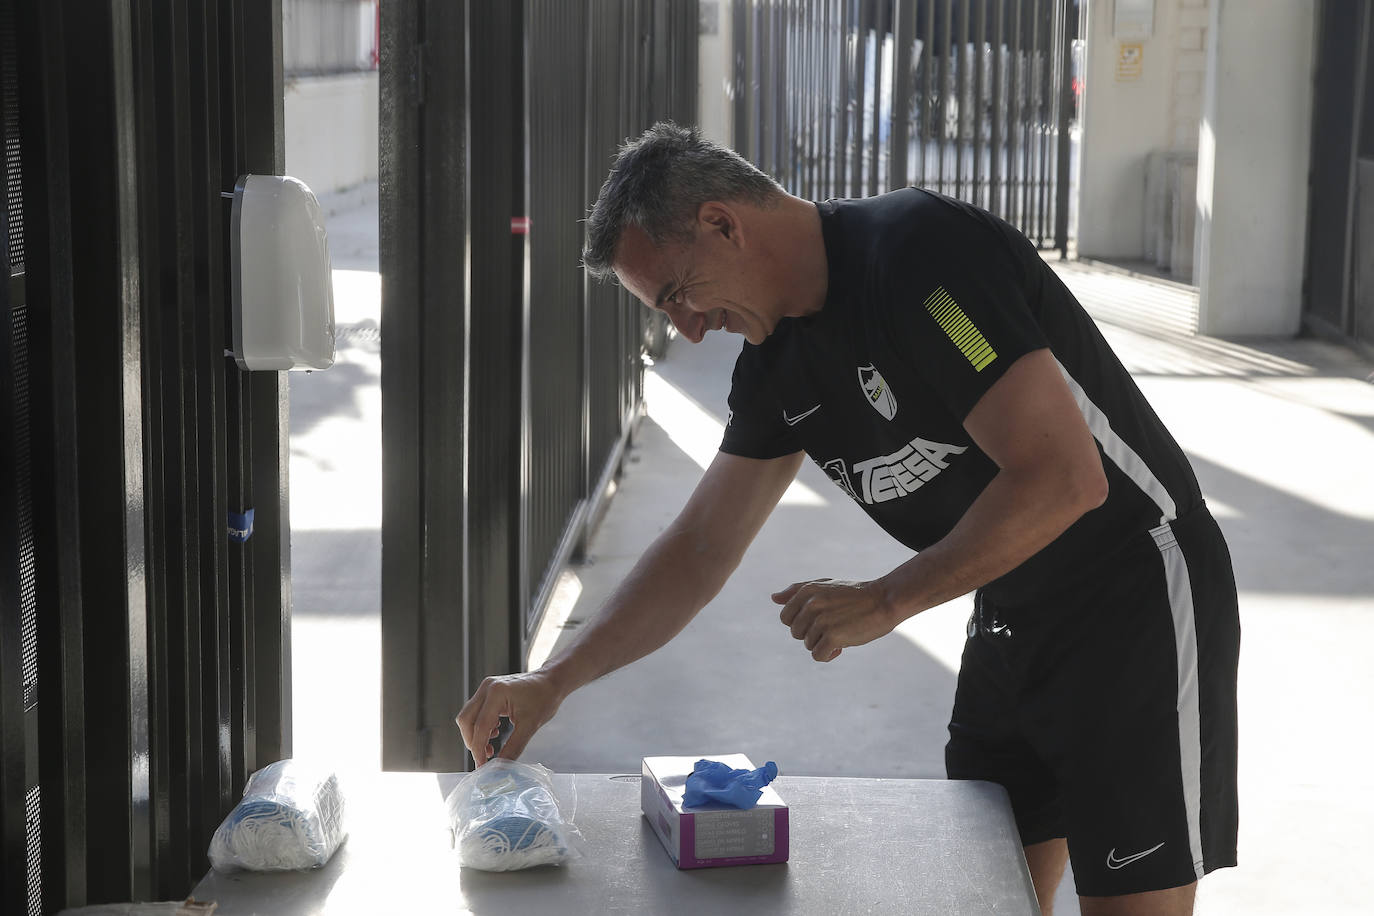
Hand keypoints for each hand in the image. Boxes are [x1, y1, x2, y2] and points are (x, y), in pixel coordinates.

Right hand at [456, 669, 563, 765]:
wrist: (551, 681)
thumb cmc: (545, 698)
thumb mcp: (530, 727)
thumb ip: (513, 748)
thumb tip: (499, 768)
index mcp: (497, 693)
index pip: (480, 727)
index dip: (478, 750)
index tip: (482, 766)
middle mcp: (487, 688)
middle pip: (466, 720)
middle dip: (473, 742)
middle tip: (485, 757)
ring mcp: (486, 688)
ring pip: (469, 716)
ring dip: (476, 735)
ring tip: (491, 747)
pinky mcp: (489, 692)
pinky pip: (476, 712)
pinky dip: (481, 726)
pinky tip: (494, 733)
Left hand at [772, 578, 897, 661]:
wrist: (884, 600)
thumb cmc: (854, 595)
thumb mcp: (824, 586)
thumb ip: (797, 591)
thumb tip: (773, 598)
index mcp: (806, 591)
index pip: (786, 618)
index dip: (802, 623)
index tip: (821, 618)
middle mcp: (810, 605)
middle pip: (795, 633)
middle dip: (812, 634)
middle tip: (834, 625)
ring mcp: (821, 621)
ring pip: (807, 645)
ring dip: (823, 643)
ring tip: (842, 631)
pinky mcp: (832, 637)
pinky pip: (818, 656)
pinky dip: (829, 655)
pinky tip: (843, 645)